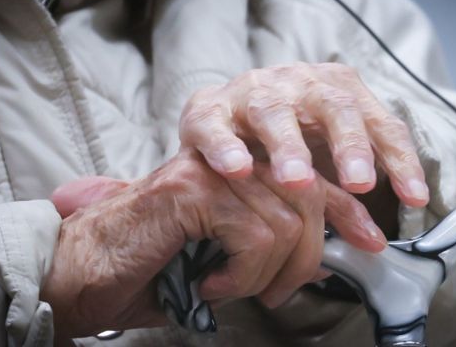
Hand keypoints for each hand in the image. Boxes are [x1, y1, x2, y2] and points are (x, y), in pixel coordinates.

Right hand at [41, 150, 384, 339]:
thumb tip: (320, 261)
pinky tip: (210, 282)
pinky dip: (242, 274)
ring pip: (287, 222)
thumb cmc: (150, 271)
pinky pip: (255, 235)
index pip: (313, 183)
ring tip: (228, 286)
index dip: (349, 213)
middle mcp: (230, 160)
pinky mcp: (195, 188)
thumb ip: (270, 252)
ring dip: (267, 275)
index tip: (373, 243)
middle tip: (271, 295)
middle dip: (307, 261)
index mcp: (240, 173)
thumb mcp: (226, 263)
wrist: (82, 274)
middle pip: (310, 201)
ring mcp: (212, 169)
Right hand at [179, 62, 428, 206]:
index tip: (414, 198)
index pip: (379, 123)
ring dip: (288, 147)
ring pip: (274, 113)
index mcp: (338, 93)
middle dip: (350, 145)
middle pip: (335, 108)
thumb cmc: (280, 141)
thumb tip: (373, 243)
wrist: (221, 111)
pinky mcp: (209, 108)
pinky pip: (216, 125)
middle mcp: (300, 85)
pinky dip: (226, 146)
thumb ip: (344, 198)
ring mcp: (253, 93)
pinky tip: (237, 169)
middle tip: (360, 184)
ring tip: (297, 181)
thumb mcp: (320, 161)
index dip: (400, 160)